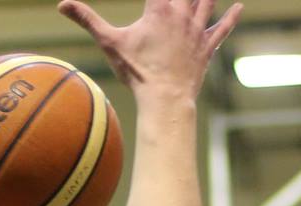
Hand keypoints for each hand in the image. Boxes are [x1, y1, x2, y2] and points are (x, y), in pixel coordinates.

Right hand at [58, 0, 242, 96]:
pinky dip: (231, 17)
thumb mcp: (110, 42)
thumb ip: (87, 19)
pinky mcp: (206, 47)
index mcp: (159, 8)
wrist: (165, 99)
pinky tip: (238, 6)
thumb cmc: (138, 72)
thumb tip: (62, 3)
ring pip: (207, 1)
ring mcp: (197, 30)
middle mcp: (181, 13)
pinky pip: (222, 28)